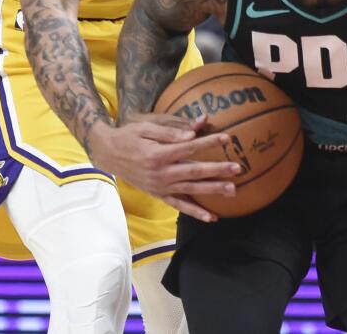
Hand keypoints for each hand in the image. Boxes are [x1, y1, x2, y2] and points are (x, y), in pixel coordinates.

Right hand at [87, 113, 242, 221]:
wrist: (108, 155)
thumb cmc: (128, 137)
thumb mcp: (145, 127)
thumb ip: (169, 131)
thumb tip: (193, 133)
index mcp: (158, 154)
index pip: (189, 148)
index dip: (209, 142)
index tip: (227, 138)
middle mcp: (161, 173)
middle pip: (194, 171)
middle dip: (218, 170)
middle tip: (237, 168)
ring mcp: (160, 186)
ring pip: (191, 190)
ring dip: (212, 190)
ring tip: (232, 190)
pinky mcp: (159, 195)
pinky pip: (180, 205)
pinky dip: (196, 212)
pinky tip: (212, 217)